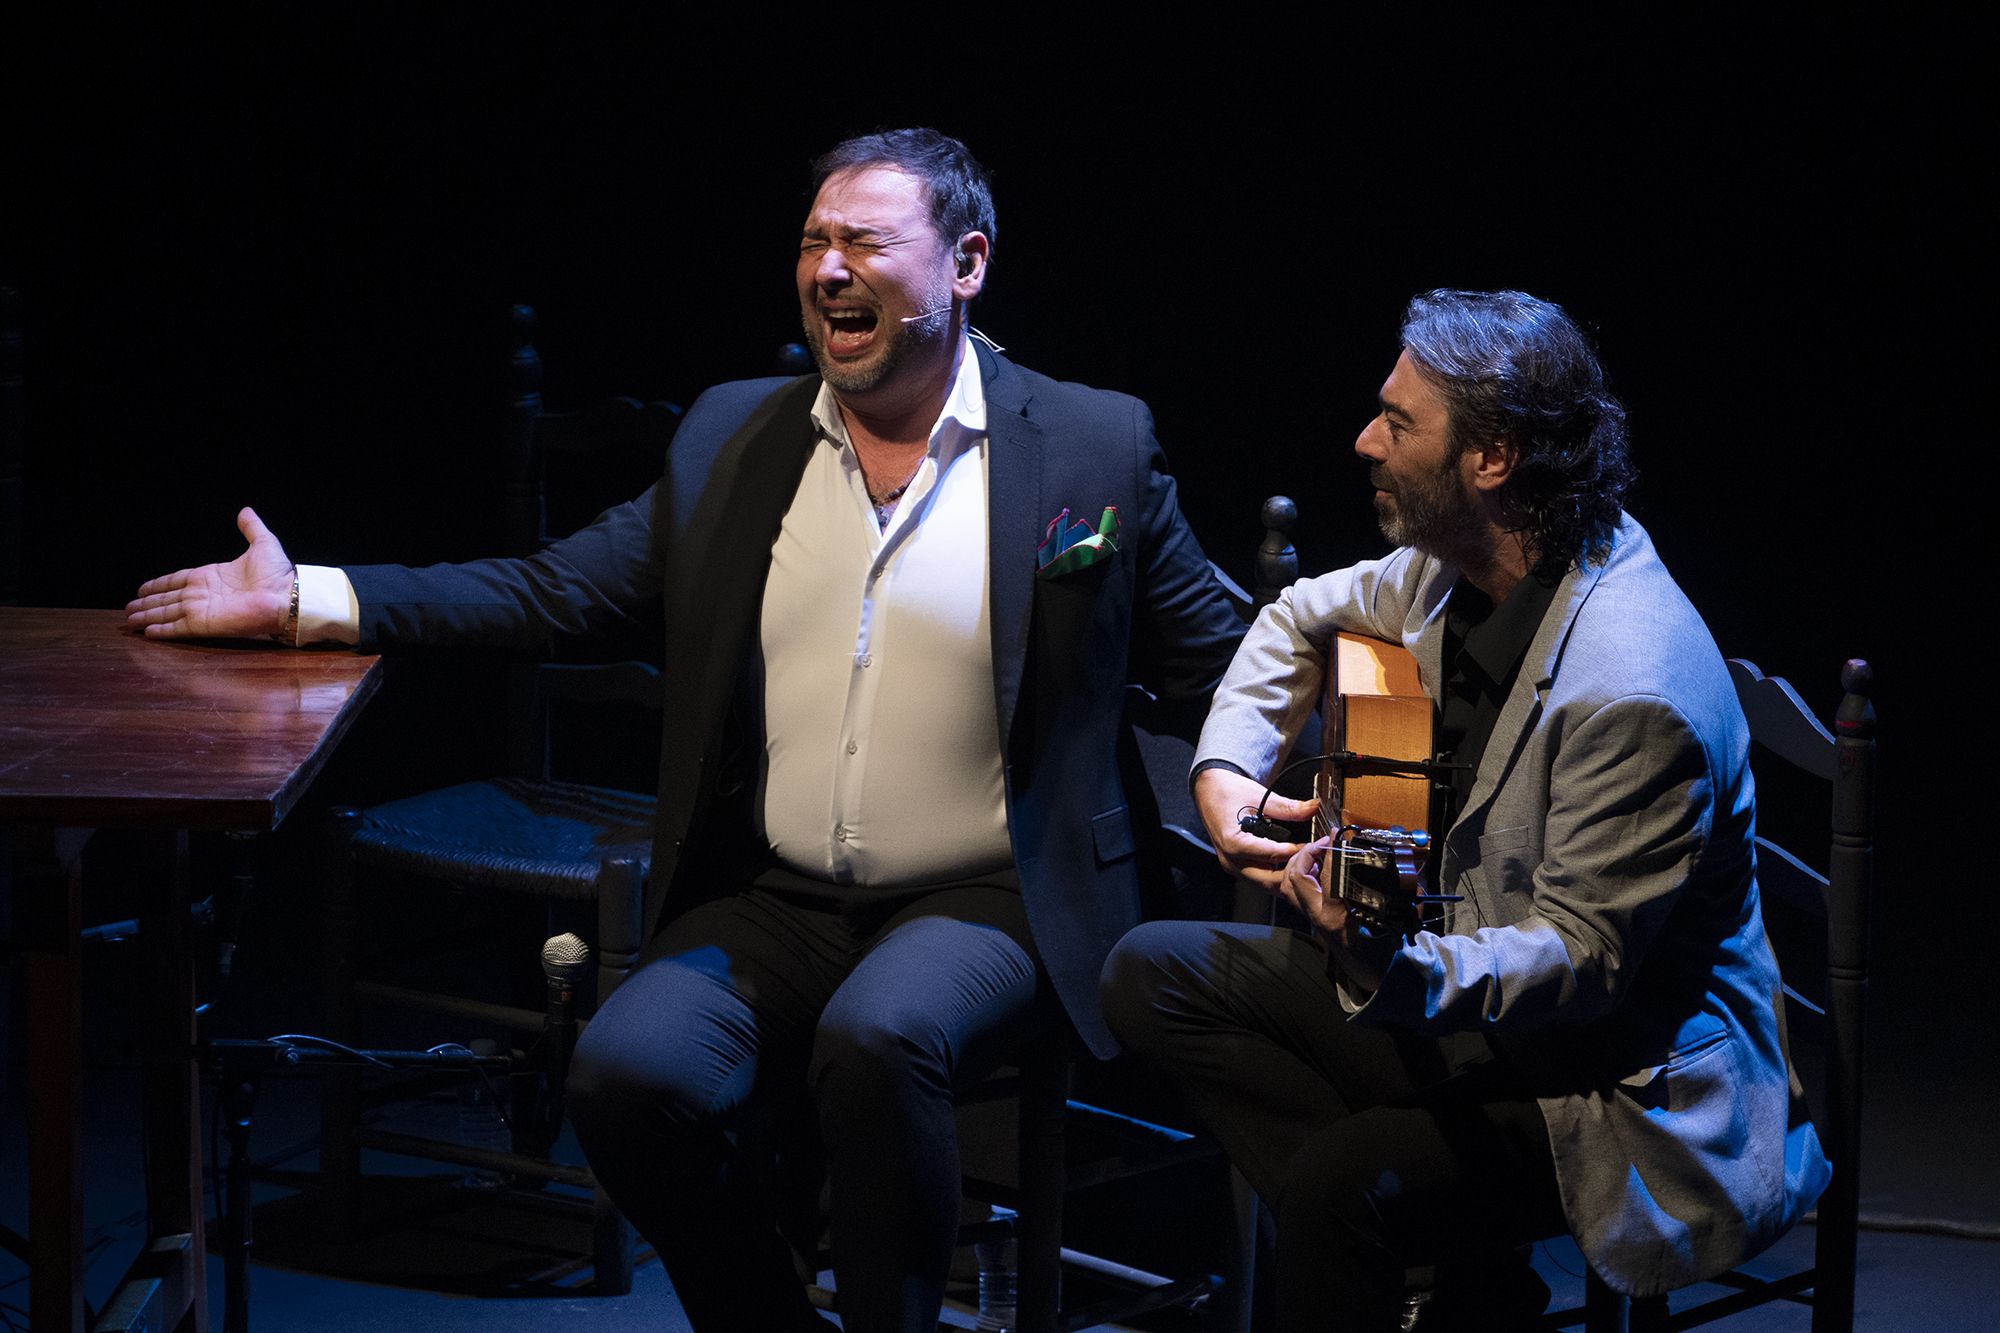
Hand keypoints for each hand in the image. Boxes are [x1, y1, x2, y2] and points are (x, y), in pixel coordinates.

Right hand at [126, 507, 296, 639]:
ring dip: (148, 617)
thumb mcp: (262, 543)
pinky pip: (178, 628)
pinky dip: (162, 630)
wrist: (285, 595)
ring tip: (130, 621)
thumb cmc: (276, 573)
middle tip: (128, 609)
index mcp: (210, 575)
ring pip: (167, 613)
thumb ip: (251, 528)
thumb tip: (245, 510)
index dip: (159, 584)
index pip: (177, 580)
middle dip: (147, 604)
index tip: (142, 589)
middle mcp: (202, 594)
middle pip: (166, 599)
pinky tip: (148, 632)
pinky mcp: (204, 624)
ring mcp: (202, 609)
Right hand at [1193, 765, 1318, 892]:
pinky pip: (1259, 877)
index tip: (1313, 847)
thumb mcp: (1259, 796)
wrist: (1208, 790)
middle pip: (1268, 879)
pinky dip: (1276, 873)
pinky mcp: (1237, 866)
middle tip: (1312, 859)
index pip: (1271, 855)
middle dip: (1292, 872)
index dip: (1295, 852)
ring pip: (1265, 883)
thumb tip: (1313, 808)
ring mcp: (1232, 865)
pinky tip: (1290, 862)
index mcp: (1233, 842)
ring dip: (1285, 876)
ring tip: (1304, 861)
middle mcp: (1231, 859)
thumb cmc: (1227, 792)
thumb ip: (1288, 807)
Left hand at [1279, 838, 1394, 991]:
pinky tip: (1317, 864)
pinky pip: (1294, 889)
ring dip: (1298, 863)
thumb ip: (1406, 907)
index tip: (1335, 836)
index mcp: (1336, 918)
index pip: (1324, 878)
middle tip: (1325, 842)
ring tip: (1318, 851)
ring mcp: (1311, 916)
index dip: (1326, 853)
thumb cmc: (1382, 950)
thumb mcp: (1395, 926)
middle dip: (1304, 856)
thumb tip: (1416, 886)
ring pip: (1287, 885)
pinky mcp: (1310, 914)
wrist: (1370, 970)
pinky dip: (1300, 872)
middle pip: (1293, 880)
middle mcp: (1318, 916)